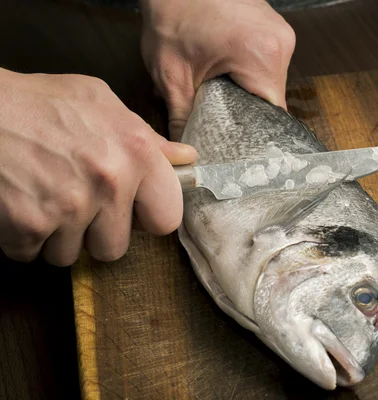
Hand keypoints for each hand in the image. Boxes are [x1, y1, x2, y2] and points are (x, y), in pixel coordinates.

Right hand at [0, 69, 197, 265]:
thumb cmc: (41, 102)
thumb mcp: (102, 104)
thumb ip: (148, 138)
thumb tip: (185, 158)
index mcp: (137, 152)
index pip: (167, 219)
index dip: (146, 219)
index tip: (133, 212)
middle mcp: (110, 182)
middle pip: (114, 248)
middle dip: (95, 233)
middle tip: (77, 203)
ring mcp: (70, 207)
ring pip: (71, 255)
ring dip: (57, 237)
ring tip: (45, 198)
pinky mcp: (30, 224)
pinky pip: (33, 254)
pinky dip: (23, 238)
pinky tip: (21, 204)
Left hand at [139, 0, 295, 139]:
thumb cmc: (173, 14)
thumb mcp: (172, 74)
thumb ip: (181, 116)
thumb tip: (182, 147)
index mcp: (262, 56)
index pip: (272, 114)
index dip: (252, 131)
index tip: (235, 140)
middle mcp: (280, 42)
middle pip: (272, 98)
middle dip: (245, 109)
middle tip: (220, 113)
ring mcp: (280, 31)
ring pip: (270, 80)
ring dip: (247, 88)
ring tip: (221, 87)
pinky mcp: (273, 26)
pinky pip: (267, 61)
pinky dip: (248, 70)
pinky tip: (227, 68)